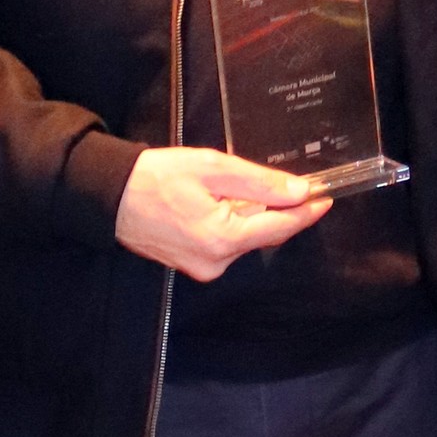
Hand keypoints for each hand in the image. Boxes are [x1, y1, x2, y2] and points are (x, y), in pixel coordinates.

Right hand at [115, 147, 330, 282]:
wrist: (110, 196)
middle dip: (277, 209)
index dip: (306, 212)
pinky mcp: (193, 265)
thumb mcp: (212, 168)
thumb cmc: (158, 176)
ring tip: (237, 186)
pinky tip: (220, 202)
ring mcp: (204, 268)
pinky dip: (233, 223)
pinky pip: (227, 242)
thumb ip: (259, 182)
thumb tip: (300, 192)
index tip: (327, 197)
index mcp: (224, 238)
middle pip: (264, 234)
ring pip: (245, 238)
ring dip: (252, 214)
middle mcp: (217, 262)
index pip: (280, 227)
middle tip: (288, 182)